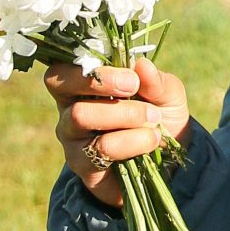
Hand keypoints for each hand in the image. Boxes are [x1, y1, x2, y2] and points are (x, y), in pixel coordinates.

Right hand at [46, 58, 190, 207]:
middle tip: (136, 90)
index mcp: (83, 84)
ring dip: (125, 115)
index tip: (132, 78)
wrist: (167, 162)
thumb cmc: (158, 117)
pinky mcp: (82, 165)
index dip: (93, 68)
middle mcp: (68, 109)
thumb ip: (155, 81)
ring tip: (154, 122)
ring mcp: (71, 138)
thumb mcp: (167, 95)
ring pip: (80, 115)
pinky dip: (131, 143)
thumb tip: (141, 64)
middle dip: (104, 84)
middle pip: (62, 85)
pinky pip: (99, 149)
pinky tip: (150, 143)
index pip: (63, 68)